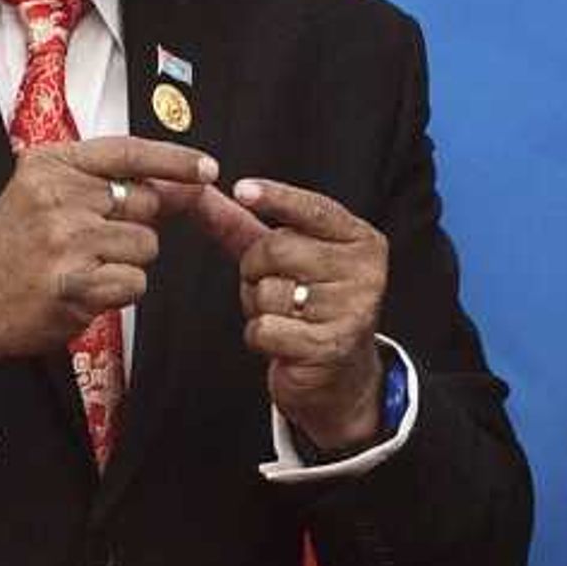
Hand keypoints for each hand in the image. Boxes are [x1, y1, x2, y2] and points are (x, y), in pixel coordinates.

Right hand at [0, 139, 220, 372]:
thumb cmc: (10, 247)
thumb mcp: (43, 193)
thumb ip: (100, 182)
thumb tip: (175, 182)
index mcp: (51, 165)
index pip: (128, 151)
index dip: (175, 159)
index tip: (206, 168)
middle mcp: (59, 196)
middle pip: (146, 204)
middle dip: (134, 225)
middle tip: (91, 241)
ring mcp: (67, 240)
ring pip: (146, 246)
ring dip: (126, 262)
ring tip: (83, 266)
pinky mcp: (75, 282)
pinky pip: (135, 282)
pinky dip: (118, 291)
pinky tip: (84, 289)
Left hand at [186, 176, 388, 452]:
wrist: (339, 375)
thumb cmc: (309, 305)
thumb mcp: (284, 259)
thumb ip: (243, 224)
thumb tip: (200, 192)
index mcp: (362, 241)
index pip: (314, 209)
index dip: (276, 197)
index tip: (242, 190)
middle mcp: (366, 272)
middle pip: (278, 249)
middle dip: (254, 268)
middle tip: (270, 286)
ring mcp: (352, 311)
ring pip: (268, 291)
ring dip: (258, 306)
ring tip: (284, 316)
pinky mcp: (331, 348)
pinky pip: (266, 328)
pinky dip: (260, 336)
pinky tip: (282, 342)